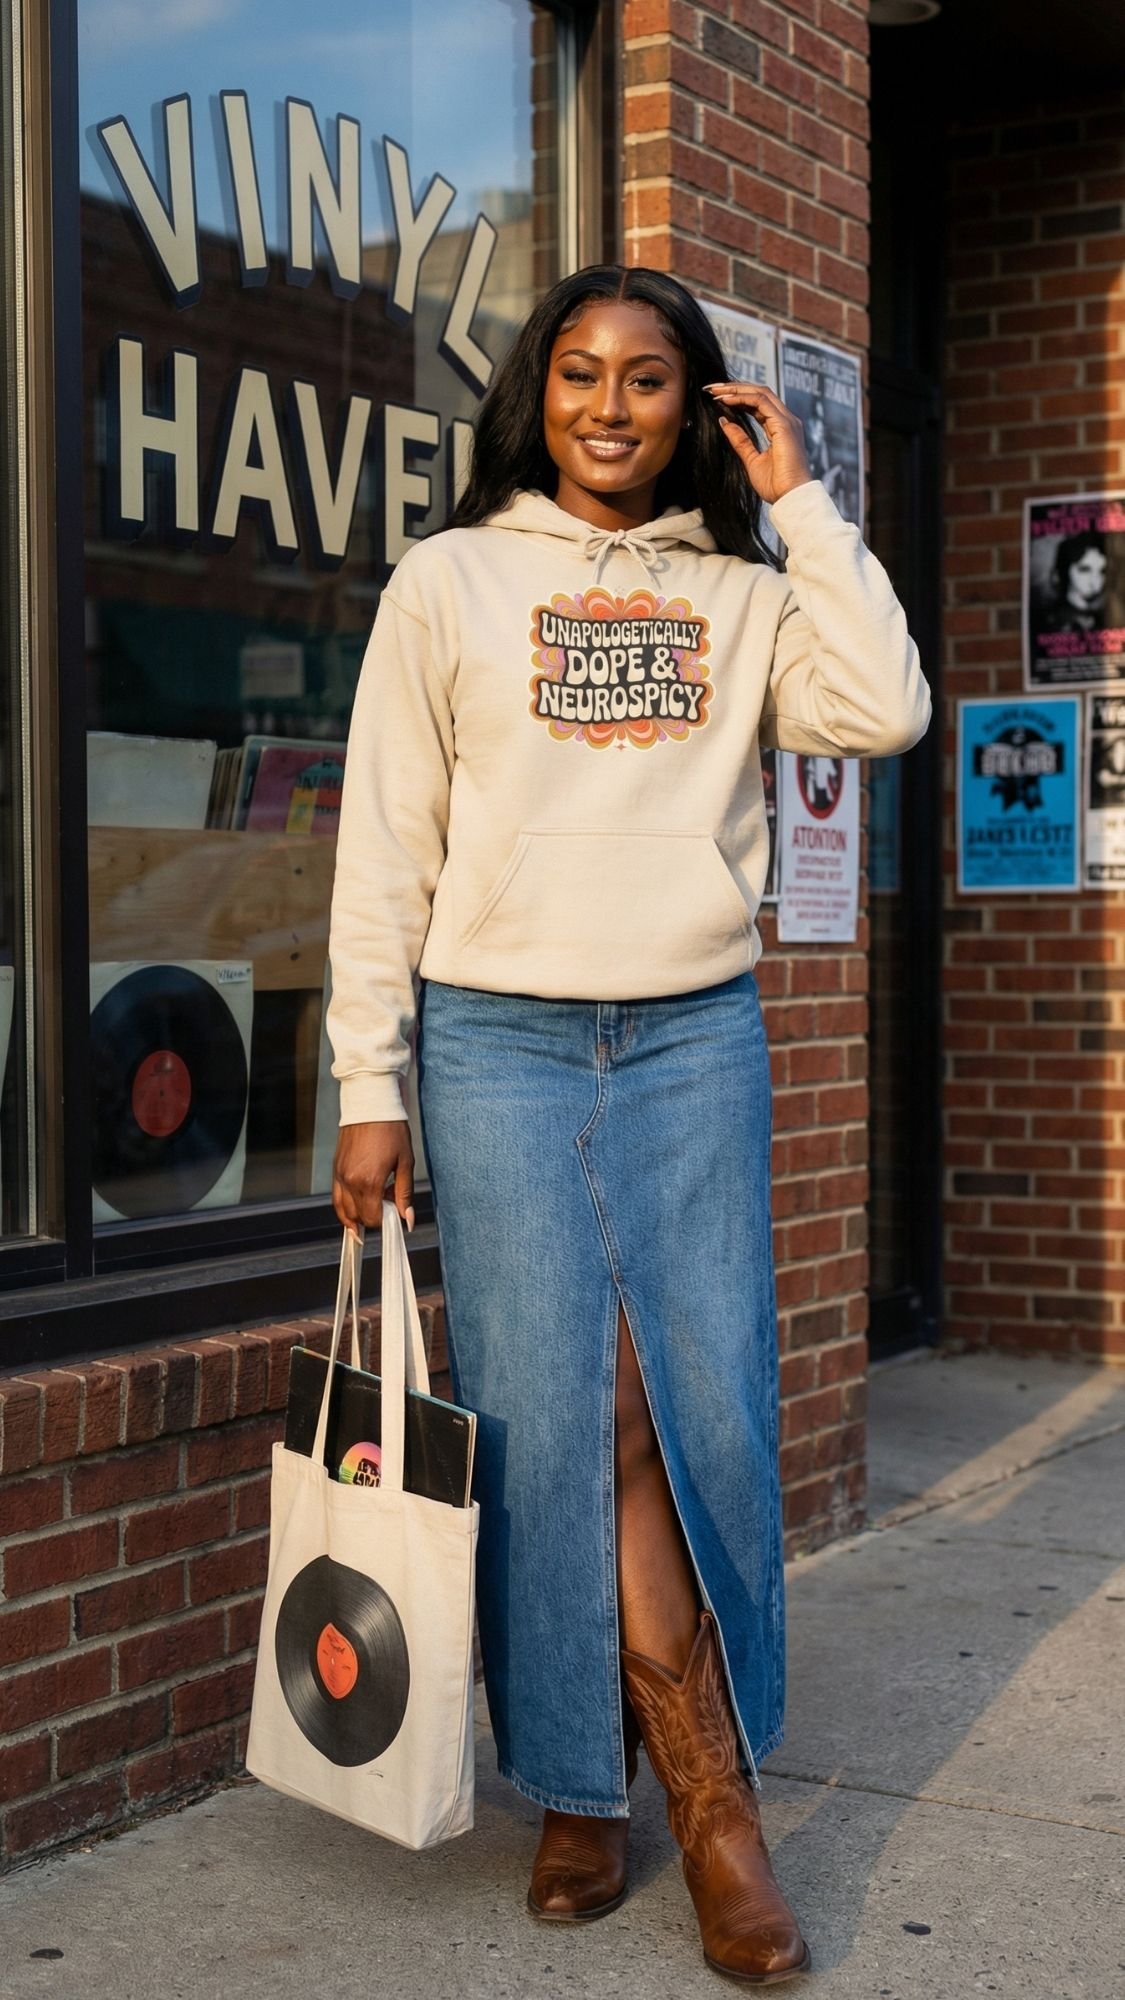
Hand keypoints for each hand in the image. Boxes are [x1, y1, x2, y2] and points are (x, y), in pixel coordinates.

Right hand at [333, 1120, 414, 1235]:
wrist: (371, 1105)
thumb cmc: (390, 1129)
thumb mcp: (405, 1162)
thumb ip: (405, 1194)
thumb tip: (408, 1219)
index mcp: (369, 1181)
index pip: (373, 1217)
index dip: (386, 1219)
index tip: (395, 1209)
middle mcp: (350, 1181)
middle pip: (358, 1217)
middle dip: (374, 1216)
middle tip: (388, 1199)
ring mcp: (340, 1175)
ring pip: (343, 1210)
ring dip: (358, 1214)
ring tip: (374, 1204)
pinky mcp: (336, 1169)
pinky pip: (336, 1197)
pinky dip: (345, 1206)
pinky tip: (357, 1204)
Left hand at [704, 383, 812, 506]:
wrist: (790, 498)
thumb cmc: (776, 486)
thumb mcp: (751, 460)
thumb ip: (740, 440)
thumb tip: (724, 421)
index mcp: (780, 428)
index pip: (757, 404)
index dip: (737, 397)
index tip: (716, 398)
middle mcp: (785, 421)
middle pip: (759, 393)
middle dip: (734, 388)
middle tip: (711, 388)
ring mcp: (787, 421)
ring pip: (760, 393)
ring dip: (736, 389)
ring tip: (715, 391)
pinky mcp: (784, 425)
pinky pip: (761, 402)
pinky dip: (742, 398)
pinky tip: (726, 400)